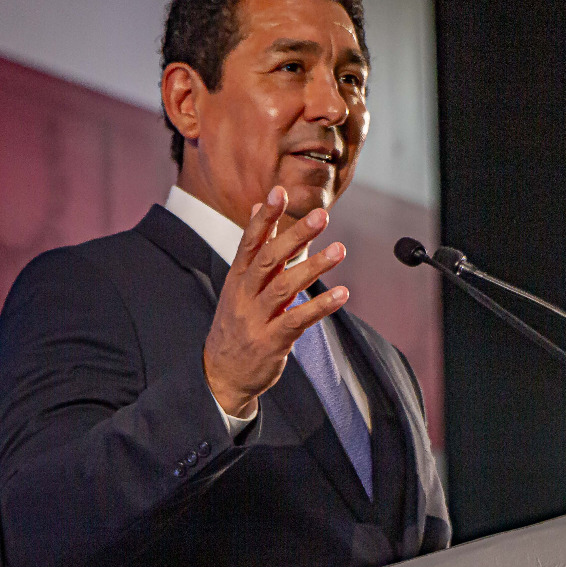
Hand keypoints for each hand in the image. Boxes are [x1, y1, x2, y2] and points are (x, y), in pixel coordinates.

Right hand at [204, 186, 348, 417]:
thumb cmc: (238, 323)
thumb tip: (261, 208)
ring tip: (340, 250)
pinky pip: (297, 320)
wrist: (222, 375)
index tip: (279, 192)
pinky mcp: (271, 341)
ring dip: (314, 267)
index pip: (249, 241)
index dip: (265, 217)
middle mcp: (244, 294)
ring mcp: (256, 318)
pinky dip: (321, 306)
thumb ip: (257, 249)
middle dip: (296, 235)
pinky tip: (342, 294)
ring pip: (285, 286)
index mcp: (237, 277)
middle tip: (322, 216)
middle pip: (270, 259)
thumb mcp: (240, 285)